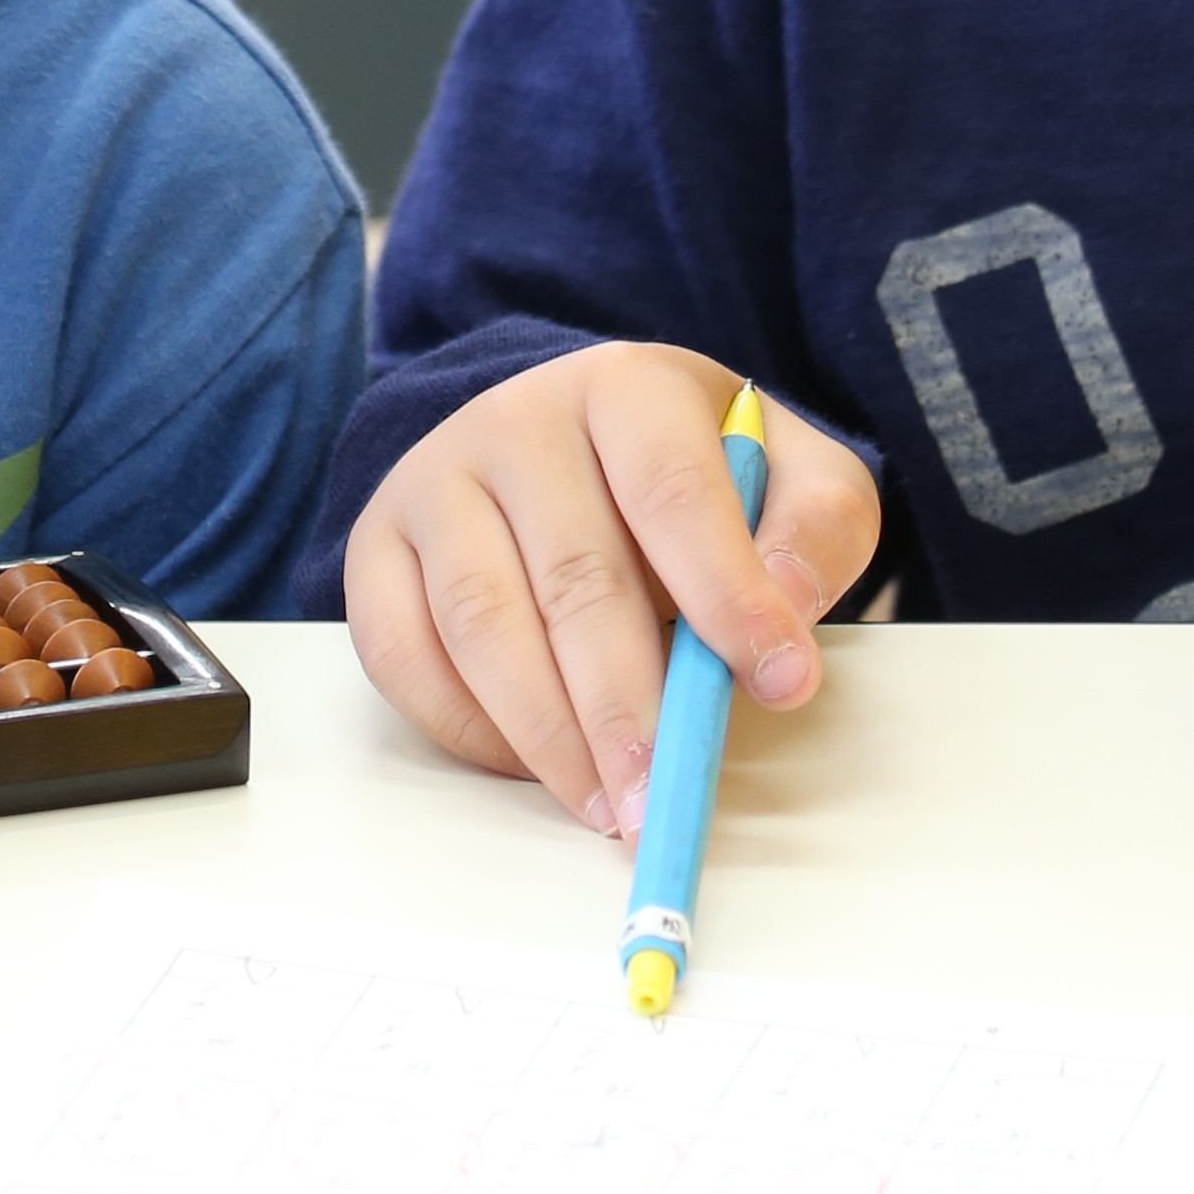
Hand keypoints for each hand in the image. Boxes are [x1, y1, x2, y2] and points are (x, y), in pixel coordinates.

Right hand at [339, 339, 884, 833]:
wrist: (574, 440)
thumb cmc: (696, 474)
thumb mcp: (791, 473)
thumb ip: (816, 527)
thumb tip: (783, 609)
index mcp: (627, 387)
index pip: (673, 491)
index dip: (726, 594)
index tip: (779, 684)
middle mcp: (518, 420)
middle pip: (572, 575)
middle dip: (627, 701)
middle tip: (667, 792)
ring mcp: (436, 479)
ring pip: (481, 623)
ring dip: (547, 733)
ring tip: (609, 806)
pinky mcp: (377, 544)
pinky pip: (402, 653)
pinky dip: (466, 728)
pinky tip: (532, 767)